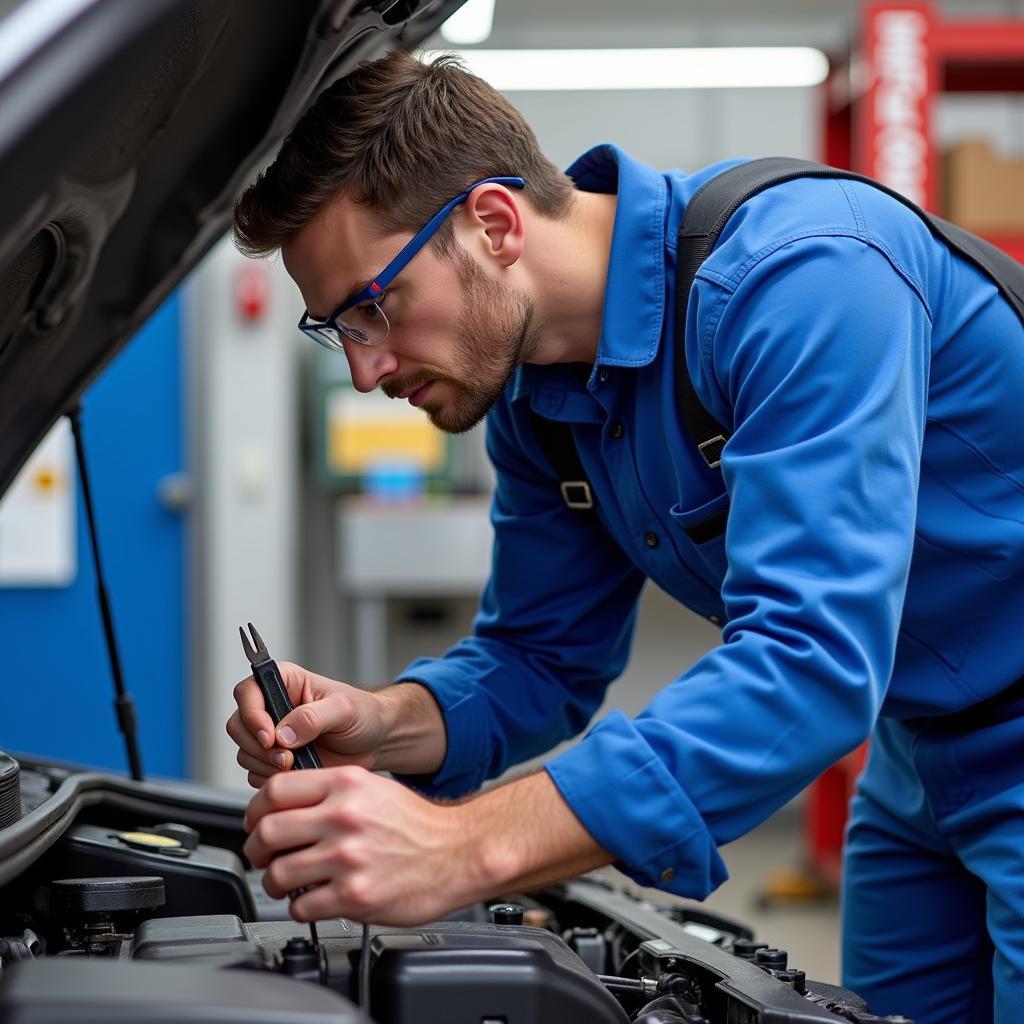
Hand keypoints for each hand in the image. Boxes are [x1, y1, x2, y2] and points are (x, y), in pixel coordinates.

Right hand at [226, 662, 389, 785]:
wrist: (375, 742)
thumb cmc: (363, 715)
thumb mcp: (345, 709)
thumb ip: (313, 717)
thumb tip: (284, 733)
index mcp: (285, 683)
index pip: (247, 692)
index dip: (252, 715)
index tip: (270, 737)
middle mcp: (272, 707)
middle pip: (238, 726)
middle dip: (259, 747)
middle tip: (287, 758)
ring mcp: (271, 735)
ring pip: (244, 752)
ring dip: (267, 765)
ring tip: (298, 763)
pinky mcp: (273, 759)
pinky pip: (255, 773)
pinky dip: (272, 778)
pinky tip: (298, 772)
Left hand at [243, 767, 612, 926]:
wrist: (458, 852)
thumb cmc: (418, 824)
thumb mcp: (373, 788)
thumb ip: (329, 793)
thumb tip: (284, 806)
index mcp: (346, 784)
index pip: (275, 790)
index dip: (256, 810)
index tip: (256, 822)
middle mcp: (344, 816)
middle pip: (267, 831)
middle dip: (256, 849)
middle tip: (263, 856)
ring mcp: (348, 857)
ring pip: (278, 872)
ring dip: (276, 882)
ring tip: (288, 882)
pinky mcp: (355, 895)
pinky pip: (301, 906)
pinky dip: (300, 907)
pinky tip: (315, 899)